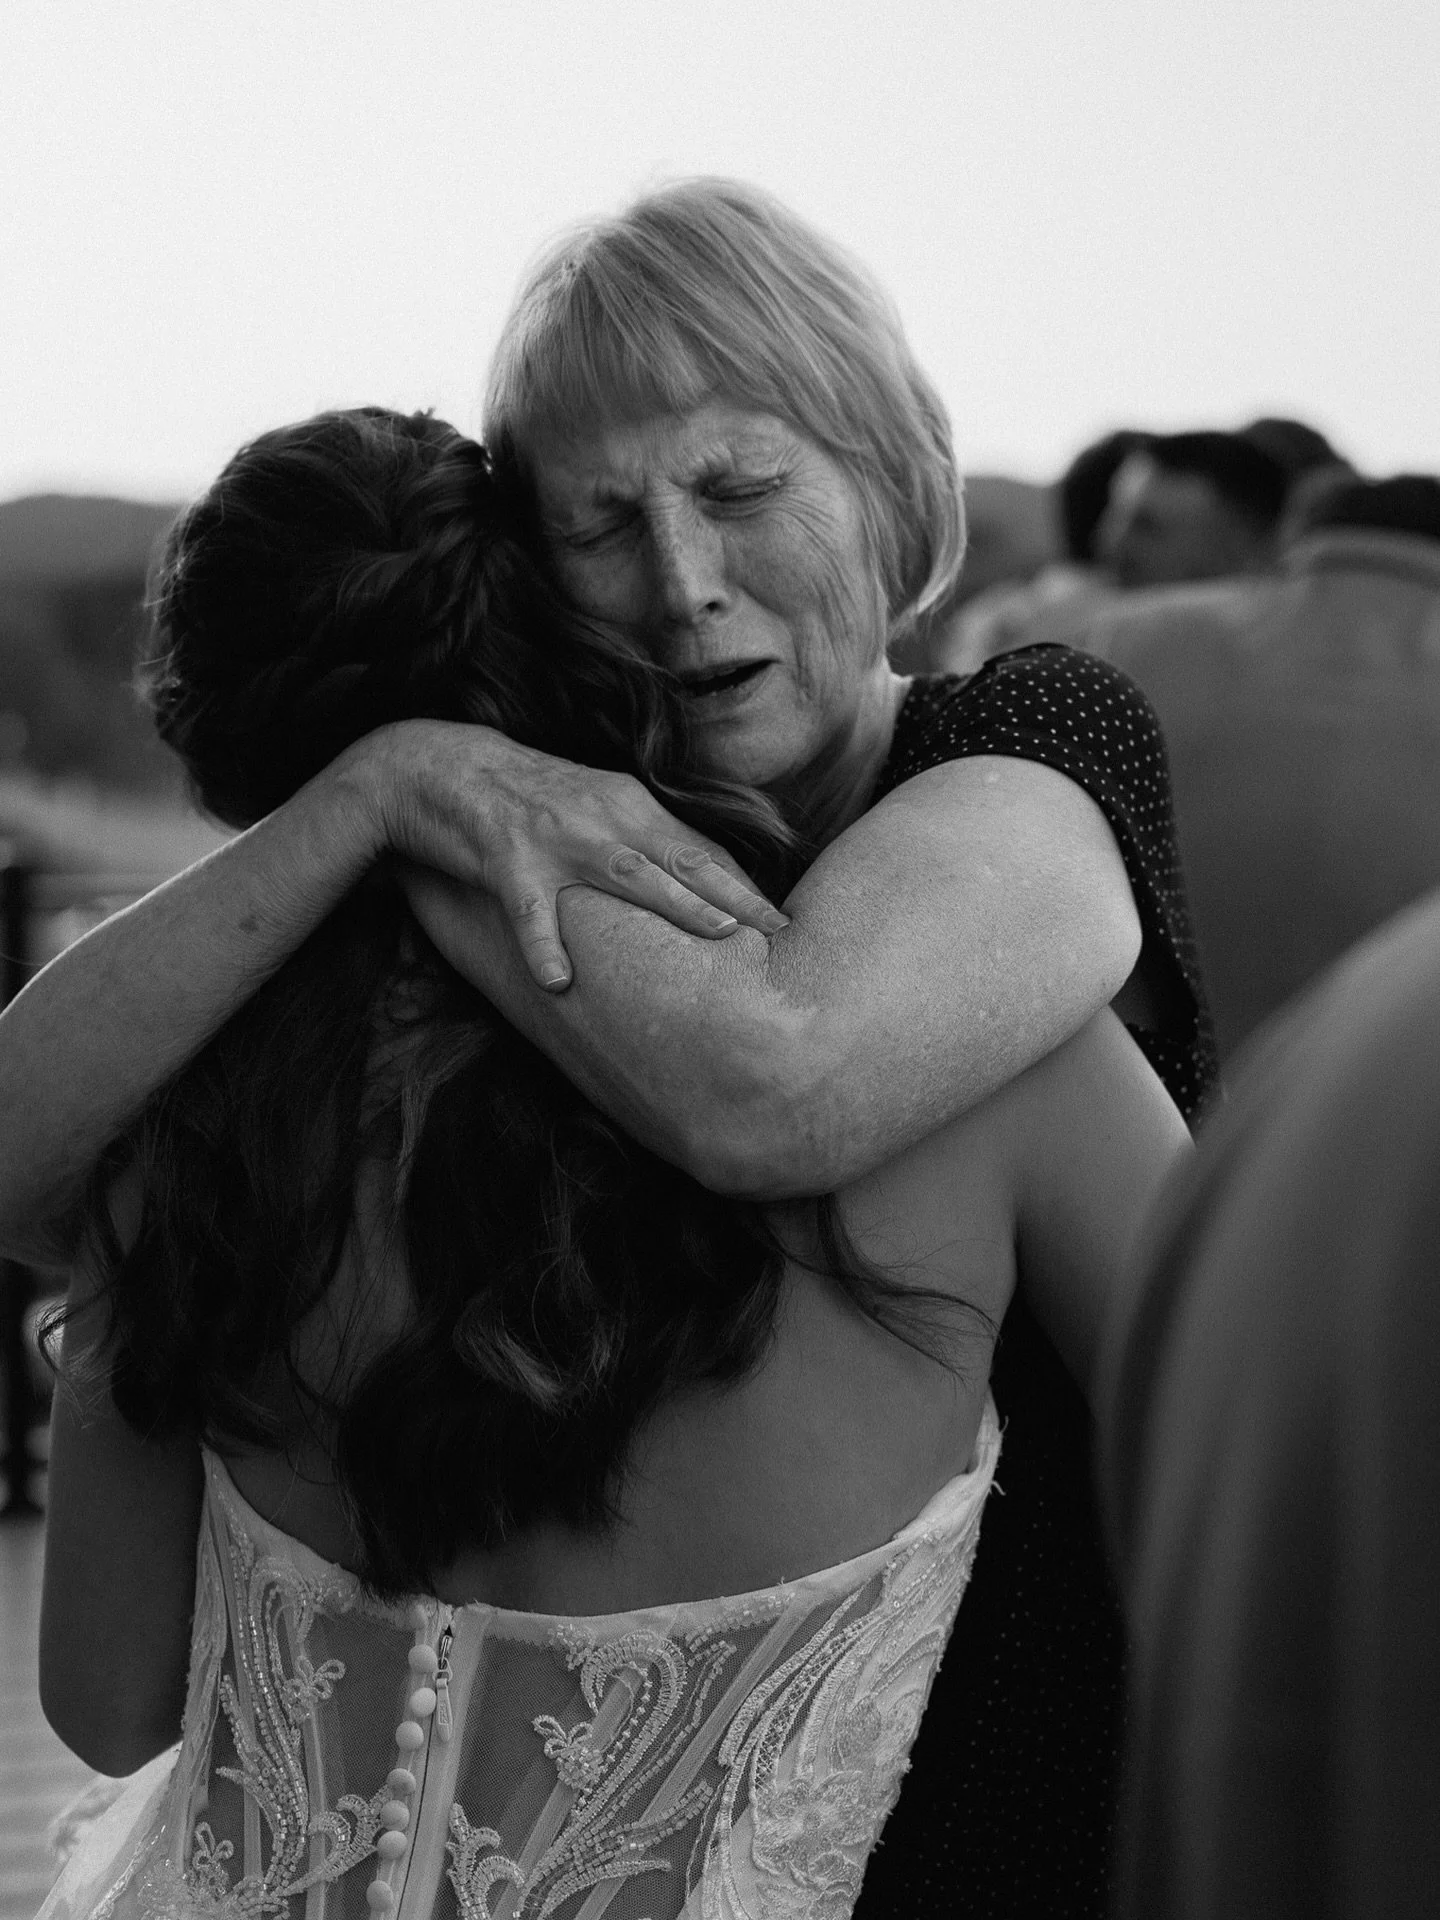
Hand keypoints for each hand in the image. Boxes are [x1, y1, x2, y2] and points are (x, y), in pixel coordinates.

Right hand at [351, 719, 787, 989]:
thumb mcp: (593, 809)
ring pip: (626, 872)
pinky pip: (529, 907)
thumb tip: (695, 884)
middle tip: (780, 931)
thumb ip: (640, 842)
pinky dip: (544, 943)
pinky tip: (560, 981)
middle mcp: (604, 816)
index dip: (746, 886)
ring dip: (676, 902)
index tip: (786, 921)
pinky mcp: (505, 856)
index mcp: (629, 805)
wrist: (439, 766)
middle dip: (737, 896)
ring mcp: (556, 836)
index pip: (701, 850)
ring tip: (718, 934)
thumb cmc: (525, 798)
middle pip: (684, 858)